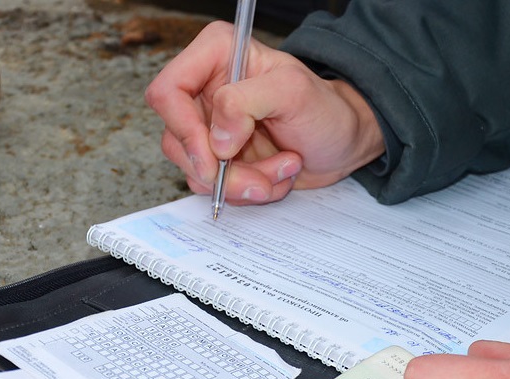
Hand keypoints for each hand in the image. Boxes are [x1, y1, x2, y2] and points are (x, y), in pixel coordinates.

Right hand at [145, 21, 384, 205]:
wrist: (341, 143)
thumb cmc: (324, 109)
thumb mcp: (293, 92)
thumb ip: (246, 102)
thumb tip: (216, 140)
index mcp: (215, 56)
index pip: (168, 92)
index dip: (183, 129)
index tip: (214, 159)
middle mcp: (204, 92)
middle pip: (177, 141)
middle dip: (222, 171)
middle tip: (261, 180)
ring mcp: (209, 129)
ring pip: (195, 171)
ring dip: (241, 183)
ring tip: (282, 169)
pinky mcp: (218, 160)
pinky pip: (213, 187)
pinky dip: (246, 191)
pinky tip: (275, 176)